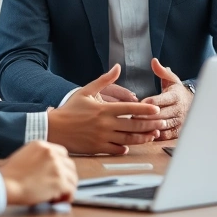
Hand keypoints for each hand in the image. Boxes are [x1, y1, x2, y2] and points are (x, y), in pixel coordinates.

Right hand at [0, 141, 77, 204]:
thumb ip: (37, 157)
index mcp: (42, 145)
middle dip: (67, 176)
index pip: (62, 153)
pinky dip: (68, 197)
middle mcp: (51, 153)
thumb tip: (46, 169)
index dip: (62, 165)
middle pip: (70, 165)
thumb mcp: (23, 155)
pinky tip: (60, 200)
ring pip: (73, 178)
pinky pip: (71, 190)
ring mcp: (57, 166)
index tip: (59, 174)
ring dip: (68, 187)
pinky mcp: (59, 181)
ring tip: (59, 195)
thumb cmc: (9, 175)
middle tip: (60, 187)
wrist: (5, 184)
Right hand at [48, 65, 162, 154]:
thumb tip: (117, 67)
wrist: (54, 128)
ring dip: (142, 137)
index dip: (146, 109)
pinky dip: (125, 148)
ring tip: (152, 136)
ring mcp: (102, 137)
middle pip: (133, 125)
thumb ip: (104, 80)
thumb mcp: (86, 91)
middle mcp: (106, 124)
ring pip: (128, 138)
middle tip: (162, 123)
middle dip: (150, 124)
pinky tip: (130, 146)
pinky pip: (116, 149)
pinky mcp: (98, 148)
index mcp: (104, 110)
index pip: (130, 109)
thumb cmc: (70, 109)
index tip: (156, 110)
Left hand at [138, 58, 193, 140]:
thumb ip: (161, 72)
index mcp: (176, 96)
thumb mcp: (171, 79)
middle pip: (160, 114)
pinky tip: (146, 135)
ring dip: (149, 126)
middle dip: (146, 116)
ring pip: (163, 125)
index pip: (162, 99)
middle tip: (132, 116)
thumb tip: (154, 61)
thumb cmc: (177, 91)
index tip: (139, 103)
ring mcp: (179, 121)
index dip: (150, 102)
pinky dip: (157, 135)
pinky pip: (167, 135)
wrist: (192, 104)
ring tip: (136, 126)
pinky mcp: (178, 130)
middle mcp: (178, 109)